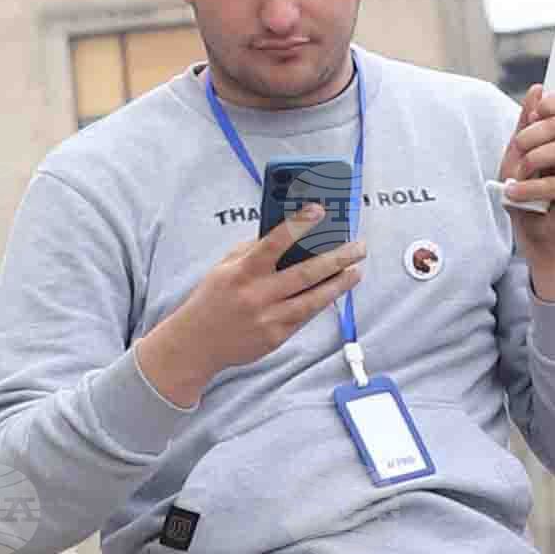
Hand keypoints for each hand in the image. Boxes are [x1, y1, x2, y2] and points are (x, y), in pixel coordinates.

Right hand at [133, 211, 367, 415]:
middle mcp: (257, 295)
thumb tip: (287, 235)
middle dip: (336, 258)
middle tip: (358, 247)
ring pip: (313, 299)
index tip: (320, 210)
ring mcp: (269, 318)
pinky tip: (335, 290)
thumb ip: (252, 251)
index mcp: (242, 272)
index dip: (298, 224)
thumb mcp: (225, 268)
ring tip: (356, 271)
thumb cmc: (213, 298)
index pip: (274, 242)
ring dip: (339, 284)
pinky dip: (321, 302)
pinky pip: (305, 316)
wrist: (196, 344)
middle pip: (305, 273)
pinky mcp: (276, 337)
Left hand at [499, 85, 554, 292]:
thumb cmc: (525, 197)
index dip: (553, 101)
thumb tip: (537, 88)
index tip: (533, 114)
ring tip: (517, 179)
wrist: (533, 236)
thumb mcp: (516, 157)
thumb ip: (525, 126)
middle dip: (530, 135)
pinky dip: (528, 187)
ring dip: (531, 161)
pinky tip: (514, 194)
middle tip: (517, 153)